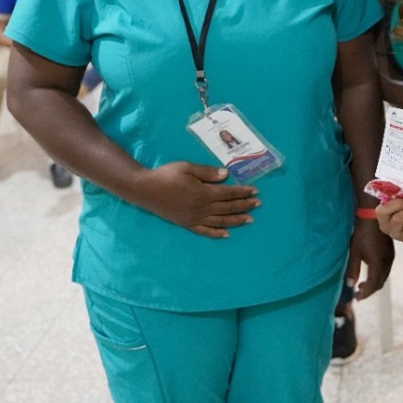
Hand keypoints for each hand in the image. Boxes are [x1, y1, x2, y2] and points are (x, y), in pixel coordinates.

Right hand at [132, 161, 259, 237]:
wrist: (144, 190)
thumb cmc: (166, 175)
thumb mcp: (187, 168)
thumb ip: (208, 172)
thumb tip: (226, 176)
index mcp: (203, 193)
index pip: (228, 193)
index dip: (242, 192)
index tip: (255, 191)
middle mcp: (201, 208)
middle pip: (227, 208)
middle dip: (244, 206)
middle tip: (258, 204)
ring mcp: (194, 218)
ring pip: (220, 221)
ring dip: (236, 220)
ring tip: (249, 220)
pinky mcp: (186, 224)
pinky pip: (204, 231)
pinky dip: (216, 233)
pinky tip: (226, 234)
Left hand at [348, 217, 393, 299]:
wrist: (375, 217)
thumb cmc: (362, 234)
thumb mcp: (354, 252)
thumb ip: (353, 269)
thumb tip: (350, 285)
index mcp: (378, 264)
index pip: (373, 285)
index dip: (365, 293)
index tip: (356, 298)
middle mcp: (387, 263)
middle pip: (380, 283)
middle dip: (370, 290)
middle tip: (359, 293)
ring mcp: (390, 258)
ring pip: (384, 277)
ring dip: (375, 283)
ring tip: (363, 284)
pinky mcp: (391, 254)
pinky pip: (386, 270)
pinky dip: (378, 276)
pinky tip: (370, 272)